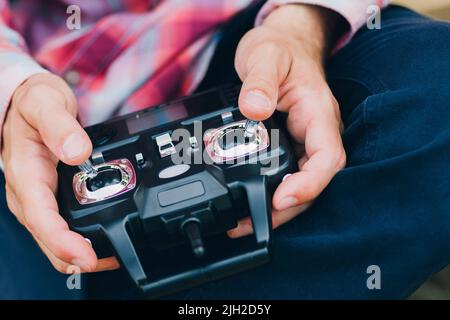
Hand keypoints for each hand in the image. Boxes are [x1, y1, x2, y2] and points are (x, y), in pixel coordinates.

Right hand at [2, 73, 118, 272]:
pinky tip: (99, 241)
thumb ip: (60, 126)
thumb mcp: (45, 104)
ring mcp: (38, 198)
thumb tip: (78, 151)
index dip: (64, 244)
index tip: (87, 257)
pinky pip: (60, 226)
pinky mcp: (49, 197)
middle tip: (110, 261)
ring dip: (78, 253)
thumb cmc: (33, 102)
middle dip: (76, 258)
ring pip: (53, 238)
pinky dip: (78, 239)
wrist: (29, 101)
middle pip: (49, 238)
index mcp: (25, 174)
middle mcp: (28, 192)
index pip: (42, 219)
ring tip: (110, 257)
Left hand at [229, 5, 345, 236]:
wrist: (280, 45)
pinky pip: (286, 175)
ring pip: (300, 183)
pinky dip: (270, 193)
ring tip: (246, 221)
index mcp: (318, 112)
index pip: (328, 156)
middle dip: (288, 207)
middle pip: (315, 181)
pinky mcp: (290, 145)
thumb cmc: (279, 48)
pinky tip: (250, 202)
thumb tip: (254, 109)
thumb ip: (259, 81)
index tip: (283, 198)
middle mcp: (316, 132)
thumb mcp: (265, 56)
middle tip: (254, 221)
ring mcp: (303, 141)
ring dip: (278, 207)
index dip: (310, 183)